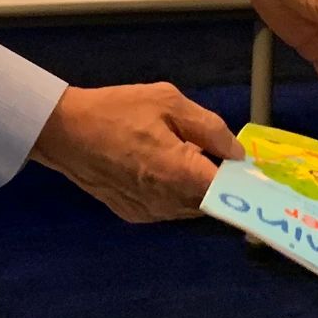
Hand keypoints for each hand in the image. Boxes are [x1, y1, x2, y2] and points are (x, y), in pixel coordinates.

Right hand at [30, 83, 242, 223]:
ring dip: (197, 189)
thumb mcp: (169, 101)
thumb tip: (237, 154)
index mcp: (181, 174)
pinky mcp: (134, 215)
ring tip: (187, 157)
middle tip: (219, 156)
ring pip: (190, 208)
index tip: (253, 171)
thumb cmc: (117, 110)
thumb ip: (210, 127)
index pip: (229, 192)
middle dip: (221, 184)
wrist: (64, 131)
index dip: (244, 183)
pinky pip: (168, 208)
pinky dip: (174, 193)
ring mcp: (150, 213)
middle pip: (212, 203)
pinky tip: (161, 168)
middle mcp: (168, 203)